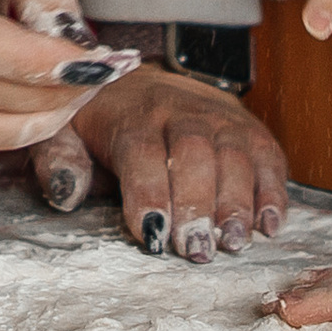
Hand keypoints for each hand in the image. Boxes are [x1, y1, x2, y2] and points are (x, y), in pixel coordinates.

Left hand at [27, 67, 290, 261]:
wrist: (136, 81)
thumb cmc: (98, 121)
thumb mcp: (63, 132)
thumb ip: (58, 160)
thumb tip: (65, 191)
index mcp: (130, 115)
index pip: (141, 150)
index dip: (149, 192)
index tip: (152, 235)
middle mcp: (179, 109)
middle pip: (194, 151)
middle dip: (199, 203)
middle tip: (198, 249)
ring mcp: (218, 115)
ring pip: (234, 152)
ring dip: (238, 201)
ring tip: (234, 243)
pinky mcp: (246, 125)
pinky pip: (266, 153)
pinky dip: (273, 189)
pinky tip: (270, 225)